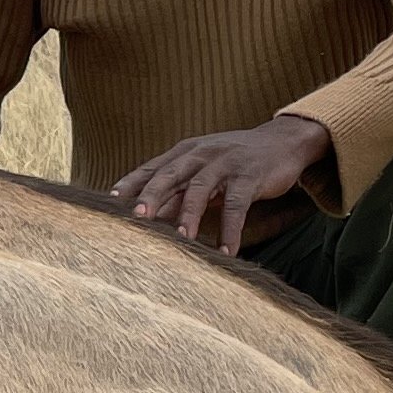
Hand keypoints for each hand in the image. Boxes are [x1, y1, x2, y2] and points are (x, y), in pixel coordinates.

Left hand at [111, 112, 331, 252]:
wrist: (283, 141)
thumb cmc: (235, 160)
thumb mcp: (203, 170)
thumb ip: (177, 191)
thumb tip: (148, 218)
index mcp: (185, 152)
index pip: (152, 168)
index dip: (132, 182)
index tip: (110, 200)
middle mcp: (201, 154)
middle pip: (170, 174)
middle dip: (152, 195)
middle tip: (137, 218)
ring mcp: (226, 163)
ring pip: (200, 189)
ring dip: (189, 216)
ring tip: (181, 241)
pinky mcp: (250, 176)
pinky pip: (237, 205)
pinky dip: (230, 229)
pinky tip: (226, 251)